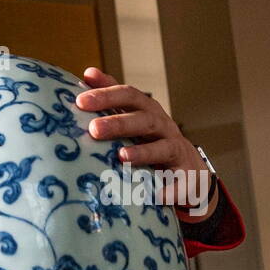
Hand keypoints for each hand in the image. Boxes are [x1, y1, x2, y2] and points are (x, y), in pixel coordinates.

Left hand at [74, 67, 215, 216]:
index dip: (107, 95)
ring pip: (164, 147)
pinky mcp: (187, 176)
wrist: (189, 170)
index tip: (81, 101)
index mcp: (149, 110)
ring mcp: (177, 151)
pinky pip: (181, 183)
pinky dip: (170, 189)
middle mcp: (164, 127)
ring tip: (122, 156)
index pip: (129, 95)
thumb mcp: (135, 116)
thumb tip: (88, 74)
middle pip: (144, 120)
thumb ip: (113, 97)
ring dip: (143, 152)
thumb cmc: (152, 140)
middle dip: (119, 123)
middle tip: (93, 129)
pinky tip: (156, 196)